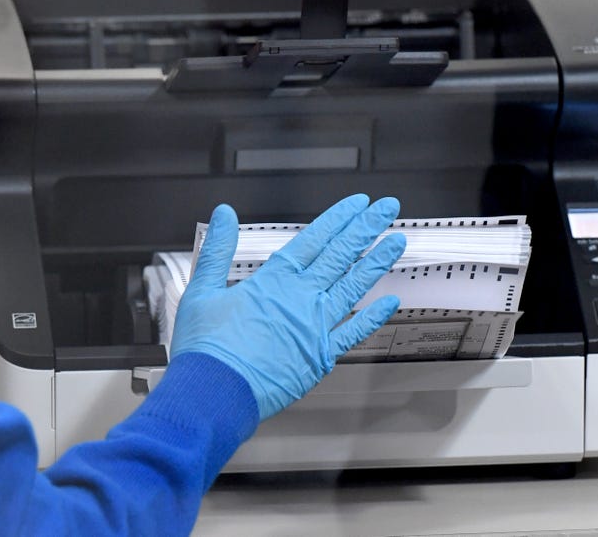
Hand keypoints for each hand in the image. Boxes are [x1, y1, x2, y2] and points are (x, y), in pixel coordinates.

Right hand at [170, 194, 405, 419]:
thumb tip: (223, 214)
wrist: (214, 393)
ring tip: (395, 242)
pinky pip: (353, 333)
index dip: (338, 218)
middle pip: (340, 255)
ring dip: (376, 263)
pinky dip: (373, 318)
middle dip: (365, 229)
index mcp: (273, 281)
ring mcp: (315, 327)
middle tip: (386, 209)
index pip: (314, 240)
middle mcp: (300, 298)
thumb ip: (217, 249)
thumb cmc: (206, 349)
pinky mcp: (320, 356)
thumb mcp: (201, 290)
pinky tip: (390, 303)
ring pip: (353, 287)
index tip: (357, 204)